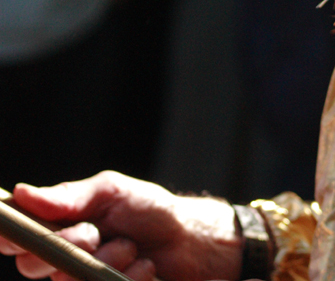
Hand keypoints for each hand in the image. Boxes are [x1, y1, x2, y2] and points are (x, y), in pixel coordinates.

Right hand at [0, 172, 242, 280]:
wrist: (188, 240)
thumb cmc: (148, 210)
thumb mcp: (111, 192)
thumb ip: (69, 197)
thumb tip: (22, 193)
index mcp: (60, 227)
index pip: (18, 237)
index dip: (11, 236)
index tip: (17, 234)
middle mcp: (63, 258)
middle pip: (33, 265)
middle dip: (68, 245)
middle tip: (95, 233)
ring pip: (67, 280)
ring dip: (106, 260)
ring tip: (132, 247)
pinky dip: (129, 277)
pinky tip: (144, 267)